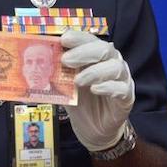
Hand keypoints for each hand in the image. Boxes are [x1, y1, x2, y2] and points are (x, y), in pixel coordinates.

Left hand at [60, 30, 134, 151]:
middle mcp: (112, 63)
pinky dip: (108, 87)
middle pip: (105, 49)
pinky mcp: (126, 97)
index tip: (64, 39)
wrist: (93, 129)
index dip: (78, 38)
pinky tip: (95, 89)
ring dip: (95, 71)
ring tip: (78, 81)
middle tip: (66, 60)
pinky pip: (122, 88)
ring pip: (116, 67)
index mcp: (96, 56)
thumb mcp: (64, 87)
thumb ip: (57, 75)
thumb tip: (39, 65)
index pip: (90, 40)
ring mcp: (122, 79)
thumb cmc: (81, 103)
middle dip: (84, 52)